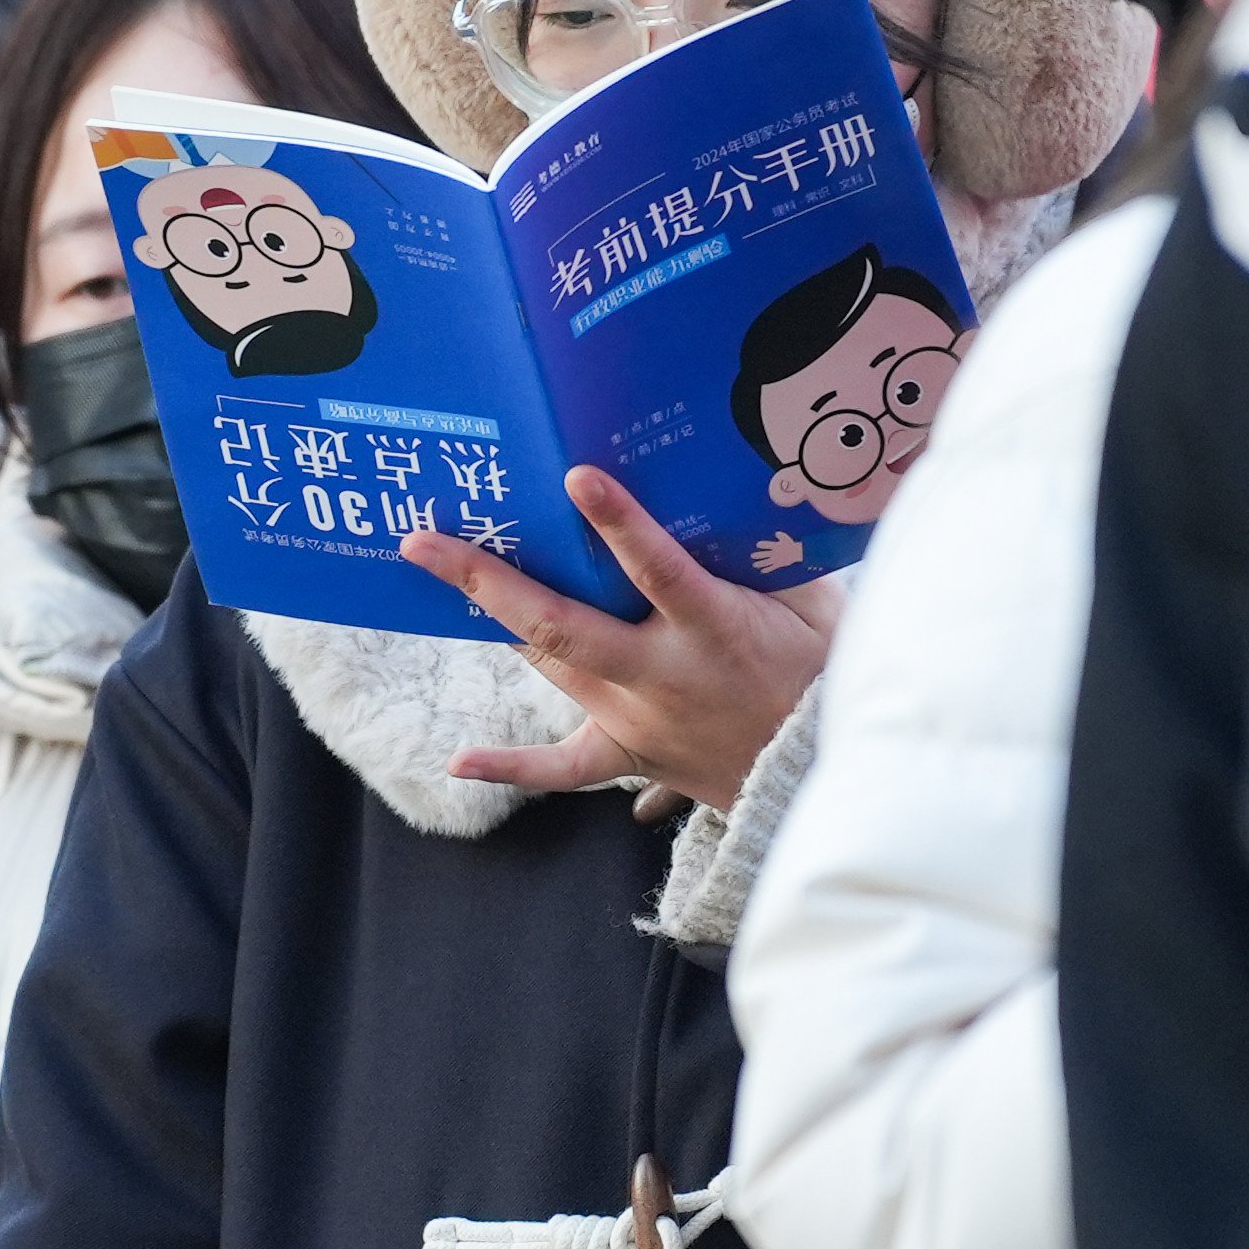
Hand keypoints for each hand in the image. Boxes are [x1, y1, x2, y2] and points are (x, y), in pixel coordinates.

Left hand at [402, 465, 840, 812]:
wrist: (820, 771)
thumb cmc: (820, 671)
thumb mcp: (814, 604)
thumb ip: (765, 555)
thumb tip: (729, 493)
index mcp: (714, 630)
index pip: (661, 571)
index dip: (620, 525)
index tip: (578, 477)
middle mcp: (663, 675)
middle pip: (564, 625)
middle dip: (490, 581)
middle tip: (427, 540)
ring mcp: (638, 719)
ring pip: (552, 667)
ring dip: (495, 621)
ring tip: (436, 574)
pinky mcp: (630, 753)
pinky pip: (563, 769)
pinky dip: (509, 766)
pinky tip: (458, 760)